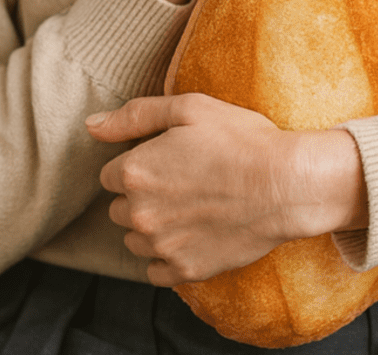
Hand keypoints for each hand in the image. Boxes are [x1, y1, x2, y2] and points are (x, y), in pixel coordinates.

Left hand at [87, 94, 367, 285]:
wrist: (285, 183)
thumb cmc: (240, 139)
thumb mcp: (189, 108)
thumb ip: (134, 116)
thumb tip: (91, 125)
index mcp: (135, 171)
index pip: (110, 175)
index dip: (139, 163)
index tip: (167, 159)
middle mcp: (140, 214)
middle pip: (120, 209)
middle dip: (143, 196)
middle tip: (183, 180)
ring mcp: (162, 246)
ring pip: (135, 240)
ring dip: (153, 226)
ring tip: (190, 206)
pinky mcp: (185, 270)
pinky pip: (156, 270)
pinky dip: (168, 255)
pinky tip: (194, 233)